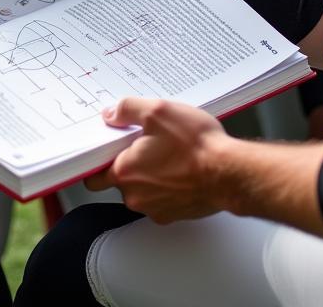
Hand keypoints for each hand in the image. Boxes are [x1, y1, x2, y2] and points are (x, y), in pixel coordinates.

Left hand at [85, 97, 229, 222]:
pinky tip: (182, 168)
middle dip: (130, 163)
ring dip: (151, 175)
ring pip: (143, 190)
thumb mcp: (158, 111)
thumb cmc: (196, 146)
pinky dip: (169, 185)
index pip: (93, 176)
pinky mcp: (176, 214)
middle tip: (147, 144)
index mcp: (125, 172)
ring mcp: (156, 208)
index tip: (109, 147)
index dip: (99, 160)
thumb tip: (111, 114)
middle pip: (120, 181)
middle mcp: (136, 196)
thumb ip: (127, 109)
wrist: (229, 173)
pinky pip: (163, 198)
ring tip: (170, 154)